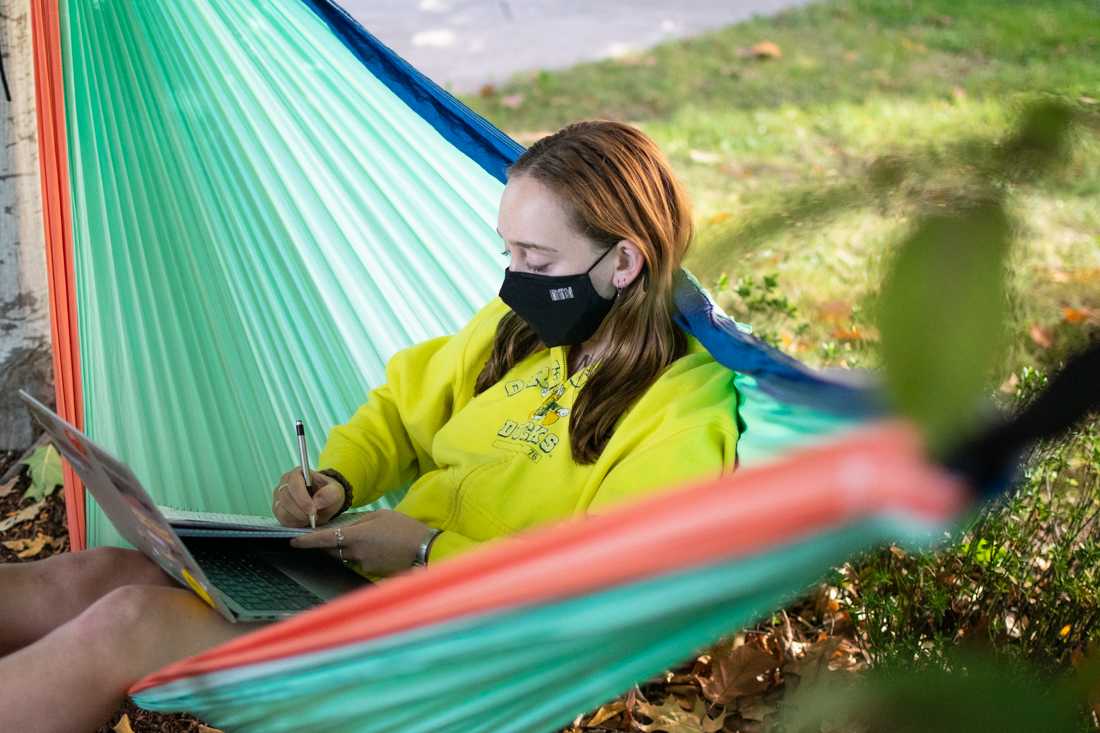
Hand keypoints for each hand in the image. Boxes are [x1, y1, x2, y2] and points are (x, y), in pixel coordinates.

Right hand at [272, 468, 344, 527]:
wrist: (325, 504)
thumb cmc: (329, 493)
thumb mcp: (335, 491)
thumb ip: (329, 494)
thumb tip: (317, 502)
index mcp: (297, 473)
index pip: (293, 483)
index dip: (302, 498)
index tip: (313, 509)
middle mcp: (284, 484)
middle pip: (285, 497)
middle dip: (300, 510)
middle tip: (313, 517)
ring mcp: (279, 497)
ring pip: (281, 510)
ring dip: (297, 517)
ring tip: (310, 518)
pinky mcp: (278, 510)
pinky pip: (281, 519)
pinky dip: (294, 523)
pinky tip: (304, 521)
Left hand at [289, 509, 434, 575]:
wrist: (424, 549)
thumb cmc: (404, 528)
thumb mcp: (380, 515)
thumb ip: (359, 521)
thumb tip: (344, 527)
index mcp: (357, 535)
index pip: (324, 539)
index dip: (306, 541)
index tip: (293, 541)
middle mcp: (357, 552)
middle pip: (332, 549)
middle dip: (329, 543)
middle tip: (334, 534)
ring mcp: (364, 564)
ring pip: (346, 556)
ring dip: (349, 549)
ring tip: (371, 539)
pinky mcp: (372, 572)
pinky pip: (360, 563)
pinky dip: (364, 555)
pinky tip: (379, 548)